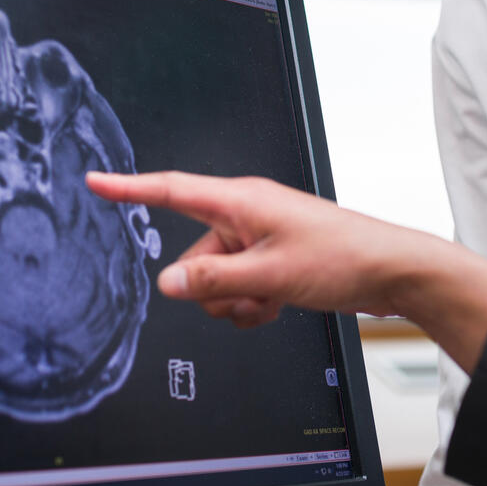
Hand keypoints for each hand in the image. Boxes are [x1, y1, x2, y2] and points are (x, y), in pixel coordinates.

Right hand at [84, 171, 486, 371]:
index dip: (129, 188)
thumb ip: (213, 281)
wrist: (391, 271)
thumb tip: (168, 283)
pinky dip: (253, 303)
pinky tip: (279, 304)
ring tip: (274, 298)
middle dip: (215, 287)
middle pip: (194, 257)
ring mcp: (258, 238)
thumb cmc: (343, 257)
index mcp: (240, 201)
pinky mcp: (271, 259)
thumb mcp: (270, 275)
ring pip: (215, 280)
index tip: (95, 181)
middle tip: (255, 291)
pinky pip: (238, 289)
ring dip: (237, 300)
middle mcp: (245, 215)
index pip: (171, 190)